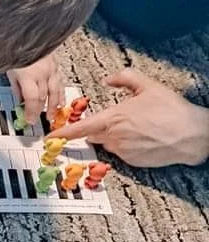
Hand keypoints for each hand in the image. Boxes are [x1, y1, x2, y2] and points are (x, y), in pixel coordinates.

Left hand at [7, 52, 63, 123]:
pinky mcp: (56, 64)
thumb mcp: (10, 68)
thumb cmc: (15, 47)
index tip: (30, 121)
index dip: (32, 112)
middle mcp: (42, 72)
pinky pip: (60, 82)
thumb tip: (19, 98)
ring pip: (55, 91)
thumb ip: (15, 85)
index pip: (33, 99)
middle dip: (41, 110)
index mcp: (29, 75)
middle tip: (39, 120)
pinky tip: (61, 101)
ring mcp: (51, 68)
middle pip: (44, 97)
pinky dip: (60, 93)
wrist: (26, 29)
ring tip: (52, 115)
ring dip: (54, 105)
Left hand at [48, 69, 208, 167]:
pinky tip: (144, 137)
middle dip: (100, 128)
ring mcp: (123, 152)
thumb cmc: (172, 111)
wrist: (192, 135)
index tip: (51, 137)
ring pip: (108, 144)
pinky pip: (121, 153)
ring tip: (138, 127)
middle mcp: (115, 138)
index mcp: (114, 118)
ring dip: (115, 136)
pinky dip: (127, 145)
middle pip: (94, 135)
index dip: (63, 133)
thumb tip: (108, 79)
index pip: (80, 128)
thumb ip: (124, 78)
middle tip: (120, 120)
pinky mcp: (132, 163)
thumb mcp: (148, 85)